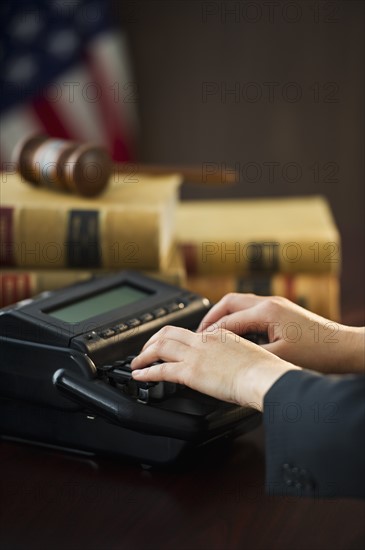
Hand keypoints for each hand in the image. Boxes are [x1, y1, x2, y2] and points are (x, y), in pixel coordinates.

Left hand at [131, 325, 298, 410]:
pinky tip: (140, 376)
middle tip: (145, 350)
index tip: (168, 346)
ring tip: (137, 362)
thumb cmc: (263, 370)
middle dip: (152, 340)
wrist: (264, 376)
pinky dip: (146, 372)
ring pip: (160, 347)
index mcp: (218, 335)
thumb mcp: (248, 354)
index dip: (174, 338)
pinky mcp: (191, 372)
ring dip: (144, 354)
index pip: (189, 332)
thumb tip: (231, 365)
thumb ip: (234, 355)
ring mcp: (196, 355)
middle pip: (168, 333)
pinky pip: (161, 370)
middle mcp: (203, 340)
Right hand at [197, 294, 364, 373]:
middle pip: (228, 303)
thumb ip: (248, 353)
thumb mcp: (278, 357)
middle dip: (210, 318)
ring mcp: (276, 306)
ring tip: (211, 332)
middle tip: (198, 334)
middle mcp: (268, 303)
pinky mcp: (281, 312)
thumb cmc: (318, 352)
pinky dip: (237, 319)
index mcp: (265, 311)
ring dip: (223, 317)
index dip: (209, 334)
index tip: (195, 344)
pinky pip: (250, 310)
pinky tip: (235, 334)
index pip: (227, 321)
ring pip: (239, 304)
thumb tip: (226, 354)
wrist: (344, 348)